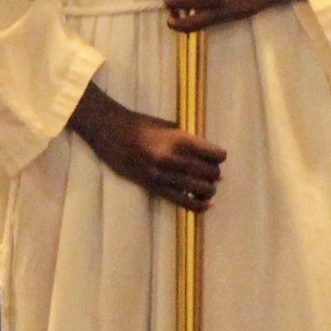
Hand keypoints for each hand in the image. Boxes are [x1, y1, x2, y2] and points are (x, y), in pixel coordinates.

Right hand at [75, 90, 225, 210]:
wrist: (111, 133)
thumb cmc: (141, 125)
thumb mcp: (169, 127)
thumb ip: (190, 140)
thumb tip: (211, 159)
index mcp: (181, 140)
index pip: (216, 155)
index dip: (219, 157)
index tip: (215, 157)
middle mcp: (175, 159)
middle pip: (211, 173)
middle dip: (214, 173)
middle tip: (209, 171)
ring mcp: (165, 176)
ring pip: (202, 189)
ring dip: (208, 189)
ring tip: (205, 185)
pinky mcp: (156, 188)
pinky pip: (185, 203)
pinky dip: (200, 205)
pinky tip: (206, 204)